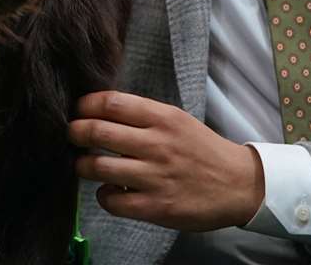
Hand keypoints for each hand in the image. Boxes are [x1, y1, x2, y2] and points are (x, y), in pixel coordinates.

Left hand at [68, 91, 264, 231]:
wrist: (239, 185)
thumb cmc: (201, 150)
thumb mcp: (176, 120)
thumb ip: (142, 115)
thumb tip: (100, 110)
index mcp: (162, 118)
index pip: (111, 103)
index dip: (86, 105)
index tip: (78, 110)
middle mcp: (157, 144)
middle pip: (98, 131)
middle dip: (75, 132)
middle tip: (72, 135)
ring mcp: (155, 177)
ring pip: (99, 167)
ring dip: (82, 165)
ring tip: (83, 165)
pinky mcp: (156, 206)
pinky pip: (113, 201)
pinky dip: (103, 195)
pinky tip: (108, 191)